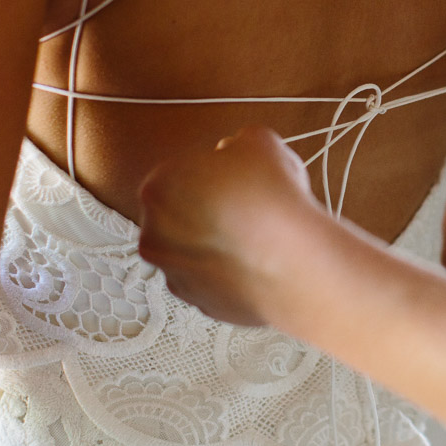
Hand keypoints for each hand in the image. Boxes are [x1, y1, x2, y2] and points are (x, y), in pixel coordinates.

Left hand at [137, 126, 325, 326]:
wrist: (291, 261)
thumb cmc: (271, 196)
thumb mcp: (259, 142)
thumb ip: (238, 142)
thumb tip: (234, 152)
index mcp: (157, 187)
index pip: (179, 174)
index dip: (210, 175)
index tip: (235, 180)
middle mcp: (154, 234)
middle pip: (179, 215)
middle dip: (206, 211)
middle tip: (245, 208)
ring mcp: (174, 274)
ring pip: (193, 251)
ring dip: (215, 243)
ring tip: (254, 238)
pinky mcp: (197, 303)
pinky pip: (209, 280)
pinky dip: (226, 273)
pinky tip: (254, 262)